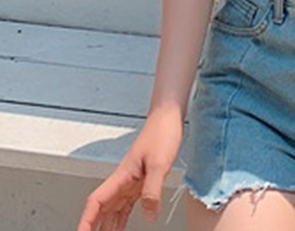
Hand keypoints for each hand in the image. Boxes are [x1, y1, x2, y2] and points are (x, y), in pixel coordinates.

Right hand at [76, 107, 182, 230]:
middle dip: (93, 228)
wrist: (168, 116)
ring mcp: (130, 182)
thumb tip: (149, 217)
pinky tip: (121, 228)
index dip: (85, 221)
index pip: (95, 203)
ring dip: (107, 227)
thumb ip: (152, 189)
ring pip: (112, 210)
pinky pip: (127, 205)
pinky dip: (122, 219)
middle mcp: (122, 181)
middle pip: (101, 211)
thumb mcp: (159, 163)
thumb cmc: (161, 132)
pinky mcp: (141, 181)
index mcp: (120, 177)